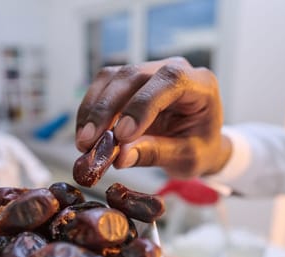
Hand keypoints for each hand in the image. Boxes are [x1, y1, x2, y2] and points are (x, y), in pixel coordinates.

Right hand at [76, 57, 231, 177]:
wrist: (198, 142)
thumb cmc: (201, 148)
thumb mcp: (187, 158)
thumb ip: (156, 154)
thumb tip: (119, 157)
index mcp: (200, 84)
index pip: (170, 80)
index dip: (142, 104)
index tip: (122, 135)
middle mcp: (173, 70)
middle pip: (133, 75)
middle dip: (107, 109)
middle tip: (90, 142)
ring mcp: (149, 71)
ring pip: (112, 78)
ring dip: (93, 110)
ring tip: (84, 142)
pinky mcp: (129, 82)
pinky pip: (103, 88)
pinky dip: (90, 112)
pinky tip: (85, 135)